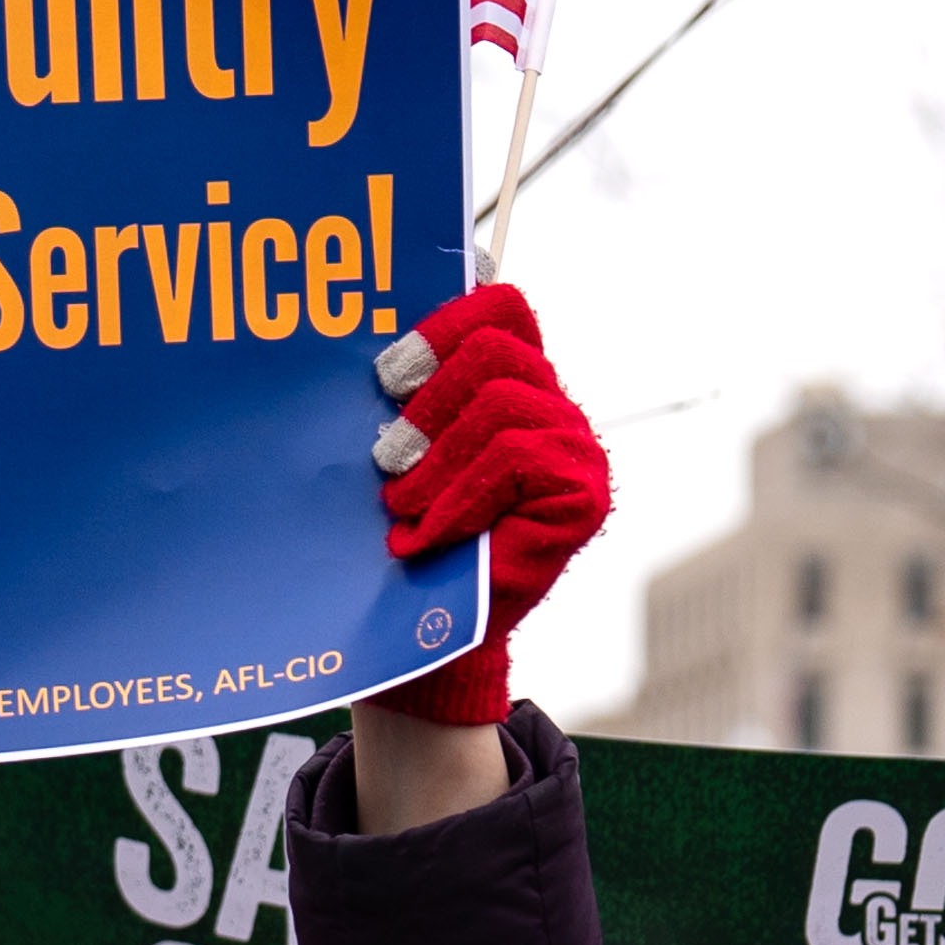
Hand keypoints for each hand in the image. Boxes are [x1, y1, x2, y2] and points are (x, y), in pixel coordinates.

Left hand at [362, 288, 610, 729]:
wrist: (428, 635)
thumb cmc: (407, 539)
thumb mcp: (397, 459)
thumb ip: (401, 402)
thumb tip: (360, 350)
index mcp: (512, 384)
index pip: (501, 309)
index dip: (444, 324)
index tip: (388, 374)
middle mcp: (553, 407)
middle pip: (496, 347)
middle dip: (428, 399)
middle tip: (385, 457)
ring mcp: (576, 450)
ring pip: (503, 405)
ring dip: (435, 461)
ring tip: (400, 507)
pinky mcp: (583, 495)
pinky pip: (516, 459)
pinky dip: (458, 498)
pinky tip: (426, 538)